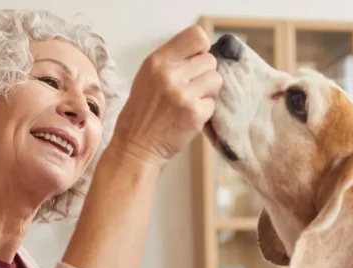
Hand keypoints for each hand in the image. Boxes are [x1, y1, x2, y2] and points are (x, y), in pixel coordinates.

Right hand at [109, 24, 221, 167]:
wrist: (136, 147)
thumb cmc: (142, 113)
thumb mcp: (147, 77)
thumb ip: (172, 61)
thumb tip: (201, 51)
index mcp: (157, 61)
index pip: (196, 36)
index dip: (201, 49)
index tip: (196, 61)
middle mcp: (169, 74)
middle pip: (209, 60)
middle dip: (204, 74)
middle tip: (191, 89)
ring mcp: (183, 94)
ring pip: (216, 79)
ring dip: (208, 92)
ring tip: (191, 101)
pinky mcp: (195, 113)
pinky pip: (213, 103)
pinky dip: (205, 111)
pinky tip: (189, 116)